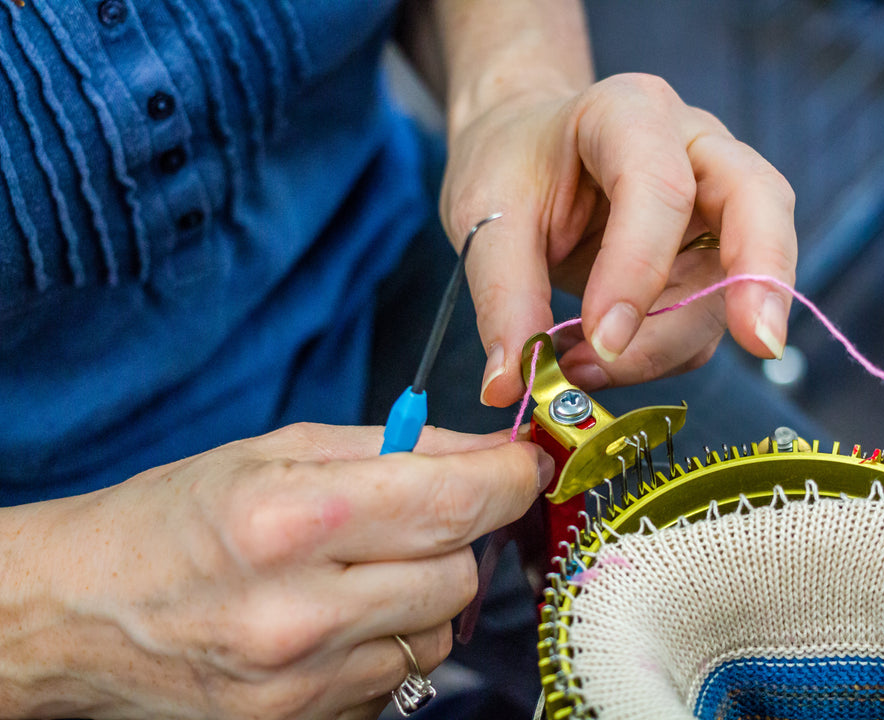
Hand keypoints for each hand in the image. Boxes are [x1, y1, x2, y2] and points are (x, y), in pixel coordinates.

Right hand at [1, 423, 551, 719]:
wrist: (82, 612)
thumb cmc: (175, 517)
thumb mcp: (279, 452)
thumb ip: (397, 447)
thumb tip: (490, 450)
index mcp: (291, 521)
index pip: (452, 503)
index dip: (508, 478)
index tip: (522, 463)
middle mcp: (299, 613)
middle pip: (459, 572)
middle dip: (458, 534)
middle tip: (414, 514)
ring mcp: (301, 685)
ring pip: (438, 631)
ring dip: (423, 593)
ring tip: (360, 570)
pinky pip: (398, 678)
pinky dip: (388, 641)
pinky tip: (337, 618)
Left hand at [440, 73, 796, 406]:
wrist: (523, 151)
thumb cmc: (511, 164)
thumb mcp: (485, 214)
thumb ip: (503, 295)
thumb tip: (510, 385)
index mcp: (630, 112)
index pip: (660, 188)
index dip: (638, 269)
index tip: (600, 340)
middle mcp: (694, 147)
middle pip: (760, 203)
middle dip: (760, 279)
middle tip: (759, 346)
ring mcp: (714, 202)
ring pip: (734, 280)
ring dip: (670, 344)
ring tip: (586, 371)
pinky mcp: (712, 255)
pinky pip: (707, 318)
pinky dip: (661, 354)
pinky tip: (601, 360)